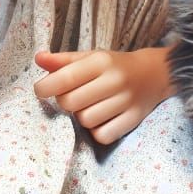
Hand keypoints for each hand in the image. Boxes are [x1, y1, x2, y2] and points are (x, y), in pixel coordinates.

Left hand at [33, 46, 174, 144]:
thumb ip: (63, 61)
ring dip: (81, 116)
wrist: (154, 74)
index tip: (41, 90)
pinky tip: (101, 118)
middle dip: (65, 101)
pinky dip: (97, 131)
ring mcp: (126, 101)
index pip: (64, 79)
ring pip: (85, 121)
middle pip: (71, 103)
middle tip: (72, 96)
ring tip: (90, 106)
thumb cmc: (114, 66)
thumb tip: (38, 59)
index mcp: (101, 61)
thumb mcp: (90, 57)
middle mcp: (114, 80)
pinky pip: (102, 135)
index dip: (45, 88)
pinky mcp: (133, 119)